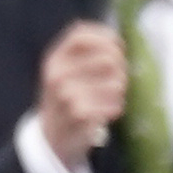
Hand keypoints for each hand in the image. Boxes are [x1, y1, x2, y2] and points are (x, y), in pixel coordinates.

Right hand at [36, 18, 128, 164]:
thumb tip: (113, 36)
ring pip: (117, 82)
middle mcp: (57, 75)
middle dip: (121, 67)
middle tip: (118, 77)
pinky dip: (116, 109)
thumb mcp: (63, 72)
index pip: (81, 35)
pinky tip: (106, 113)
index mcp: (54, 60)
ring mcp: (67, 95)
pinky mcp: (80, 115)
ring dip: (120, 91)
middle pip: (108, 58)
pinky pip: (115, 104)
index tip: (118, 46)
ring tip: (110, 98)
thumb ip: (82, 53)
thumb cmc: (66, 98)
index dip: (106, 36)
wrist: (52, 137)